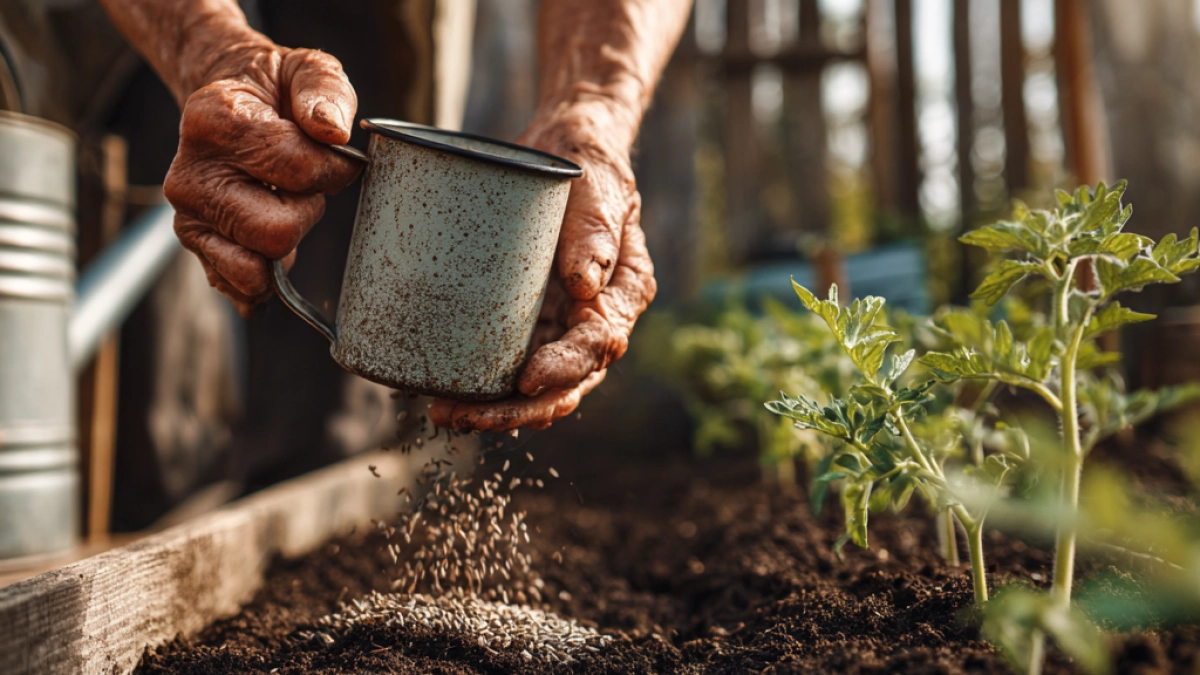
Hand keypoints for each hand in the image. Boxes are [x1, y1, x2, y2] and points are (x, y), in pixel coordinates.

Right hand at [162, 40, 361, 315]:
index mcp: (215, 122)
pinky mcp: (195, 244)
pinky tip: (272, 250)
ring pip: (256, 269)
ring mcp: (187, 215)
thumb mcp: (308, 70)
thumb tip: (332, 131)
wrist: (228, 102)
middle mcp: (190, 174)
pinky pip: (237, 286)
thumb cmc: (276, 90)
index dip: (334, 170)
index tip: (333, 157)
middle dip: (307, 213)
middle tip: (302, 186)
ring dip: (287, 245)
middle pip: (275, 232)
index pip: (297, 170)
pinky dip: (265, 279)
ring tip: (281, 207)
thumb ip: (325, 92)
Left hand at [431, 102, 656, 430]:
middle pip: (566, 381)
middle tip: (468, 417)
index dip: (565, 369)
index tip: (528, 380)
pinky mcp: (529, 319)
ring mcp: (560, 324)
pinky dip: (483, 384)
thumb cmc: (586, 164)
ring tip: (446, 415)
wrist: (564, 147)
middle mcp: (594, 318)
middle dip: (520, 408)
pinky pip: (509, 361)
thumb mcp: (596, 189)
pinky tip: (445, 393)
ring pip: (536, 384)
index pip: (598, 344)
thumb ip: (595, 233)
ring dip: (496, 407)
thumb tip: (586, 286)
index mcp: (622, 292)